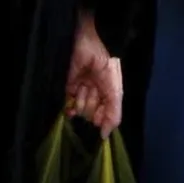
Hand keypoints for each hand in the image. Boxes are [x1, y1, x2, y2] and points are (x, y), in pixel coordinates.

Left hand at [65, 13, 122, 139]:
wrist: (93, 46)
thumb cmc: (108, 68)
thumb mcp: (115, 93)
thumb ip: (113, 115)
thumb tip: (105, 136)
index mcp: (110, 95)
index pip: (105, 116)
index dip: (101, 119)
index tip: (99, 118)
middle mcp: (97, 94)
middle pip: (91, 113)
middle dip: (91, 107)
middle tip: (93, 94)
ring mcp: (83, 89)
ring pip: (81, 108)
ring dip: (82, 102)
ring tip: (85, 89)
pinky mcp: (70, 84)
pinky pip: (69, 101)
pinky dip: (69, 106)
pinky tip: (69, 108)